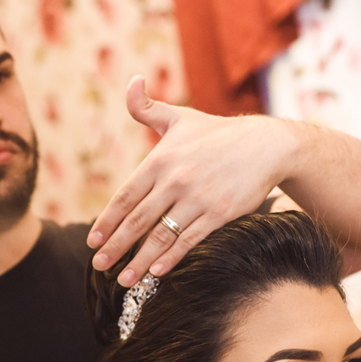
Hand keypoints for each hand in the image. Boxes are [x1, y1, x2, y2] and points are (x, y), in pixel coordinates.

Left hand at [87, 76, 295, 285]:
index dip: (107, 221)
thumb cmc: (218, 134)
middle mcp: (175, 180)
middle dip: (116, 246)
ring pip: (161, 236)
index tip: (93, 240)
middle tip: (98, 265)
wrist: (267, 145)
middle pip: (138, 221)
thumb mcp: (180, 118)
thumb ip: (147, 108)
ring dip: (140, 261)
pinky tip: (157, 273)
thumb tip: (131, 81)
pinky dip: (171, 258)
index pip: (125, 196)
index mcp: (160, 159)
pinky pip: (189, 240)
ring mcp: (198, 198)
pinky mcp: (219, 213)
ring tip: (123, 280)